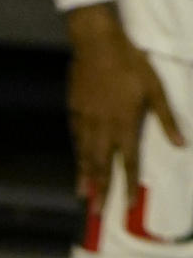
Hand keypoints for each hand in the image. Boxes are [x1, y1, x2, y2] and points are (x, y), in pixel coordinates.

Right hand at [65, 3, 184, 204]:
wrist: (96, 44)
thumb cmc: (130, 63)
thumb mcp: (155, 88)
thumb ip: (167, 118)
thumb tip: (182, 143)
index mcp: (126, 125)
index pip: (130, 163)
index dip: (130, 186)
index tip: (128, 206)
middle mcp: (105, 130)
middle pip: (103, 167)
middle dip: (101, 192)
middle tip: (98, 213)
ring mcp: (87, 123)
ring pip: (87, 158)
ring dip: (86, 179)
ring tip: (84, 197)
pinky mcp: (76, 114)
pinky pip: (78, 141)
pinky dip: (79, 157)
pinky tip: (79, 165)